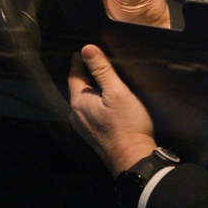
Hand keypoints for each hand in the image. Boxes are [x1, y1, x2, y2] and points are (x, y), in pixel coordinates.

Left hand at [68, 44, 156, 175]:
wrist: (134, 159)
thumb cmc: (127, 125)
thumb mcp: (117, 92)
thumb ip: (102, 70)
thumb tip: (87, 48)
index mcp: (78, 101)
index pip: (74, 73)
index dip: (81, 60)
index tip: (90, 49)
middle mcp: (75, 115)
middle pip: (78, 87)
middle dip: (86, 74)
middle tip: (100, 61)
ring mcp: (83, 127)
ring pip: (84, 100)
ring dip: (92, 89)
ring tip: (106, 79)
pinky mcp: (92, 134)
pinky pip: (89, 112)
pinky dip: (95, 102)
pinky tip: (108, 101)